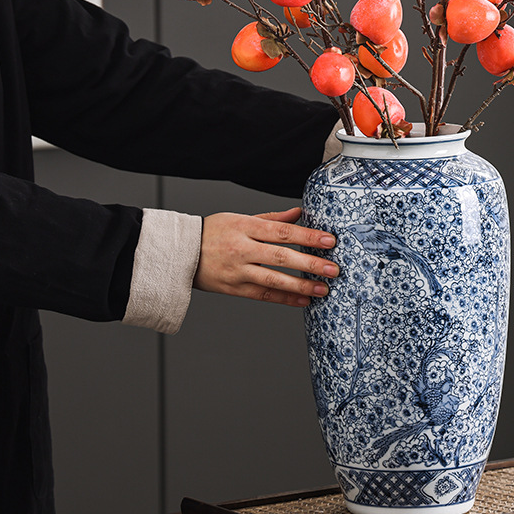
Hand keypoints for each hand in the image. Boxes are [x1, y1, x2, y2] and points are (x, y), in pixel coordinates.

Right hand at [193, 207, 338, 307]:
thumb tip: (299, 213)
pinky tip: (303, 300)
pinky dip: (285, 298)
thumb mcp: (240, 218)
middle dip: (310, 264)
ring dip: (301, 286)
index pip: (282, 231)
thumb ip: (271, 218)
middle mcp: (242, 249)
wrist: (180, 253)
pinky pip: (263, 295)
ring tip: (323, 289)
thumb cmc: (212, 232)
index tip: (329, 241)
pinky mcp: (234, 289)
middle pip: (281, 257)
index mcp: (245, 227)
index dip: (307, 236)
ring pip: (273, 280)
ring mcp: (237, 271)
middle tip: (333, 269)